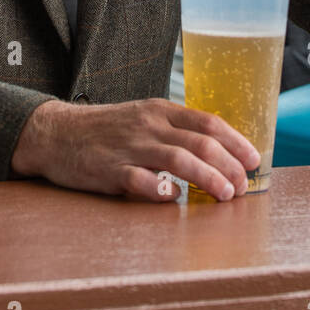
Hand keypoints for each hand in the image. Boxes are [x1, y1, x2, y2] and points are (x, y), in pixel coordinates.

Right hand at [10, 97, 261, 201]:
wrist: (55, 132)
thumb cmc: (105, 130)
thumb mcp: (142, 118)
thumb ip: (174, 131)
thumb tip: (215, 152)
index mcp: (160, 111)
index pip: (208, 122)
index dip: (236, 141)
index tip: (254, 160)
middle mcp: (149, 126)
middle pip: (201, 143)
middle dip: (229, 166)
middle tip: (243, 186)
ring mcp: (129, 148)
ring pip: (179, 160)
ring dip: (209, 178)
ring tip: (225, 195)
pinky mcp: (110, 170)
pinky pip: (141, 181)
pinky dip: (163, 190)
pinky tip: (177, 198)